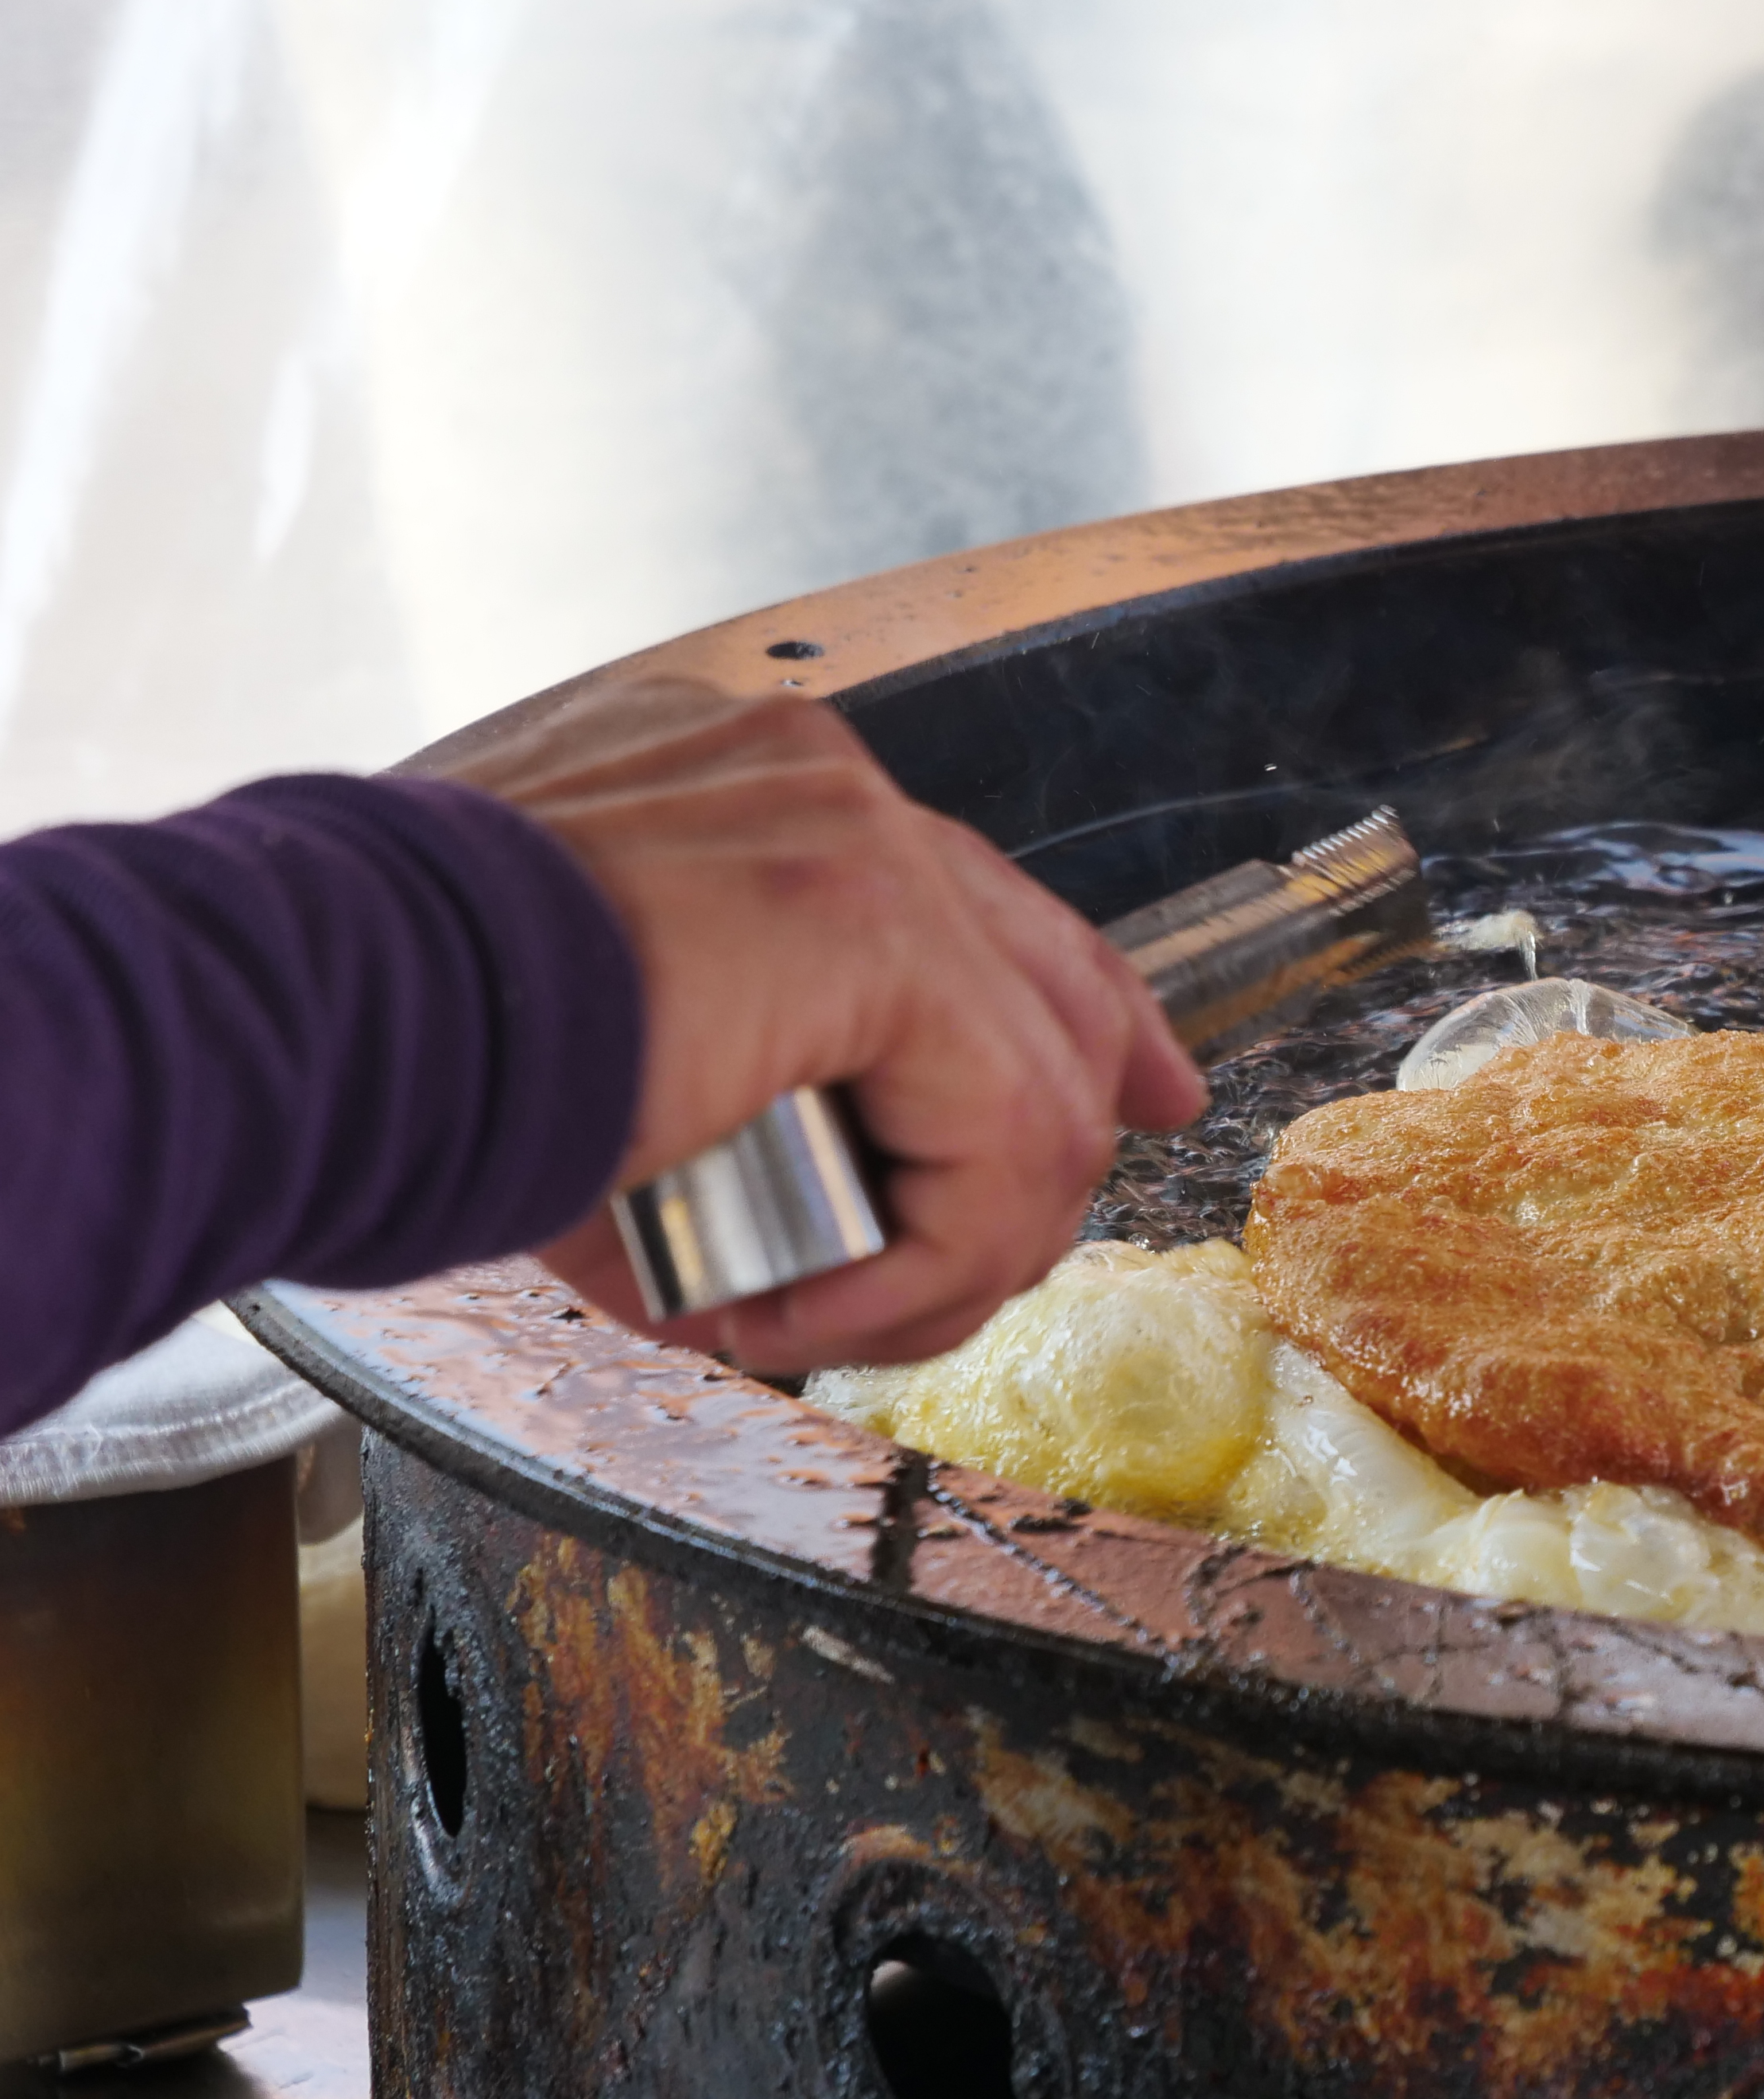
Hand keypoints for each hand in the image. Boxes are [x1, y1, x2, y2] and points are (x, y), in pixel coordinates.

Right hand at [436, 675, 1205, 1367]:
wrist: (288, 1014)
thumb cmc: (381, 1046)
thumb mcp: (595, 1060)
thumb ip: (733, 1096)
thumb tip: (798, 1236)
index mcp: (744, 788)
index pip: (973, 898)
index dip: (1085, 1014)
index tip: (1141, 1095)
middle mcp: (810, 779)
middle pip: (1051, 972)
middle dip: (1079, 1139)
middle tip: (982, 1271)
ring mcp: (849, 831)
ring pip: (1034, 1091)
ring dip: (936, 1254)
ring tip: (798, 1319)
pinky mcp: (867, 921)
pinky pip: (995, 1142)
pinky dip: (915, 1264)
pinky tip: (792, 1307)